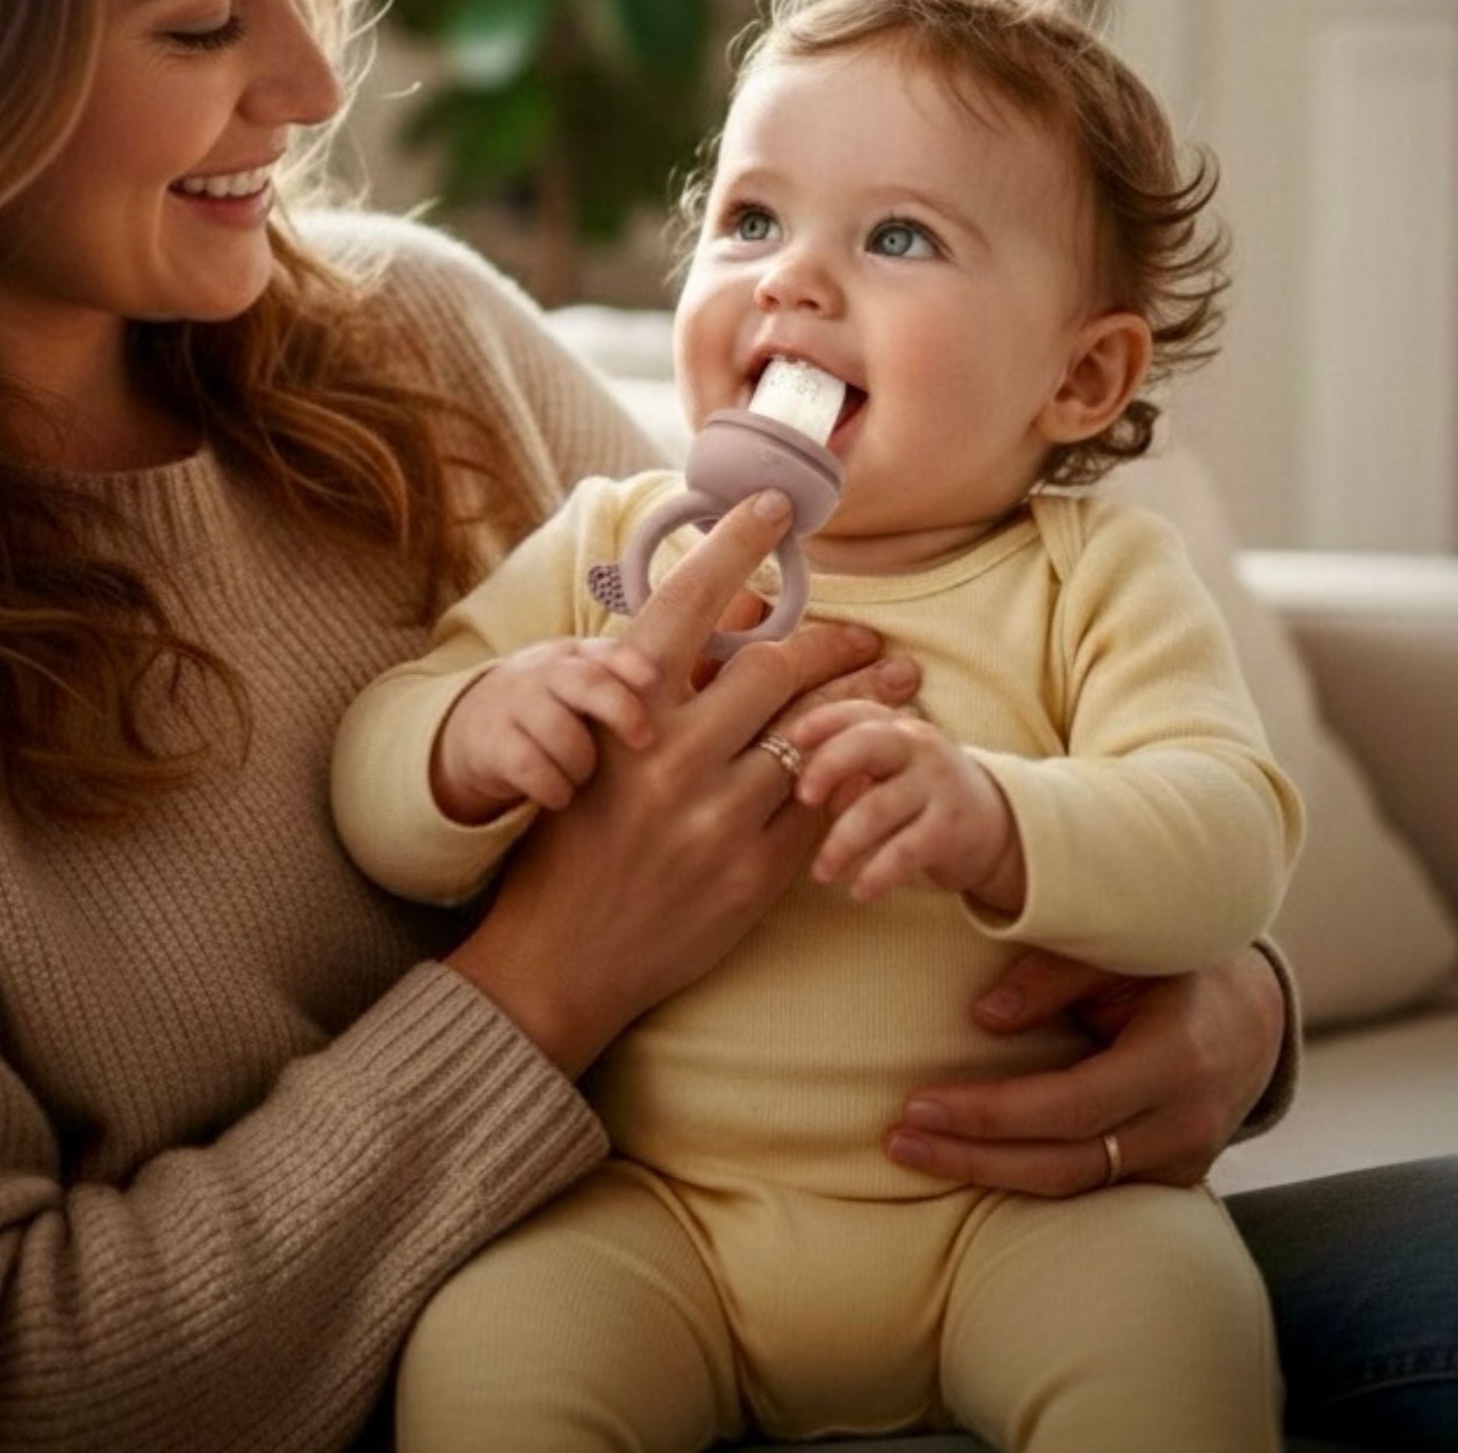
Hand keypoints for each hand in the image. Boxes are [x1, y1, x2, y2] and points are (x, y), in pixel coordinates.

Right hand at [432, 639, 659, 824]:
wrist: (483, 727)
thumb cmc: (567, 711)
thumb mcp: (601, 685)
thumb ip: (657, 686)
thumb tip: (725, 689)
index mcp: (586, 656)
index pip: (612, 651)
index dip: (634, 665)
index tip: (657, 682)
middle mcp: (552, 673)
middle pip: (588, 682)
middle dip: (620, 710)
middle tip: (644, 741)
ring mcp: (520, 705)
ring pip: (563, 733)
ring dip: (584, 762)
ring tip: (589, 778)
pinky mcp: (493, 743)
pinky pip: (532, 768)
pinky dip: (553, 786)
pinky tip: (562, 795)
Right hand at [444, 492, 919, 1075]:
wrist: (561, 954)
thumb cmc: (576, 835)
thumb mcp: (603, 745)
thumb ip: (665, 679)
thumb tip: (736, 606)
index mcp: (627, 714)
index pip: (689, 605)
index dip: (734, 544)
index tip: (775, 503)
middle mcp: (672, 757)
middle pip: (777, 666)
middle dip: (834, 639)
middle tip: (868, 630)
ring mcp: (717, 819)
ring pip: (814, 732)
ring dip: (865, 697)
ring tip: (896, 676)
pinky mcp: (752, 875)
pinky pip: (823, 805)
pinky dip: (855, 768)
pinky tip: (879, 749)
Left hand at [789, 700, 1023, 910]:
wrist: (994, 823)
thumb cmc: (918, 792)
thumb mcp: (887, 768)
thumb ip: (846, 767)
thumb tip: (799, 785)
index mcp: (896, 726)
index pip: (856, 712)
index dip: (822, 720)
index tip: (790, 738)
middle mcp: (919, 747)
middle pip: (867, 744)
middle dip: (829, 765)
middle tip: (802, 797)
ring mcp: (938, 785)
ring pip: (877, 808)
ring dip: (842, 843)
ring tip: (821, 872)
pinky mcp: (951, 828)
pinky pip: (905, 851)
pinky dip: (877, 873)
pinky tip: (859, 891)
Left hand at [883, 945, 1287, 1193]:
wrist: (1253, 1012)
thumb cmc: (1171, 963)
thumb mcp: (1122, 948)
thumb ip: (1054, 974)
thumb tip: (983, 1018)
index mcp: (1173, 1060)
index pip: (1068, 1106)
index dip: (990, 1112)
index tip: (917, 1103)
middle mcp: (1184, 1122)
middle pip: (1064, 1162)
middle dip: (973, 1156)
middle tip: (898, 1140)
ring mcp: (1184, 1159)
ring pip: (1075, 1186)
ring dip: (989, 1173)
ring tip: (915, 1152)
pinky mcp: (1174, 1177)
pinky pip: (1093, 1187)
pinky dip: (1029, 1176)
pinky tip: (971, 1161)